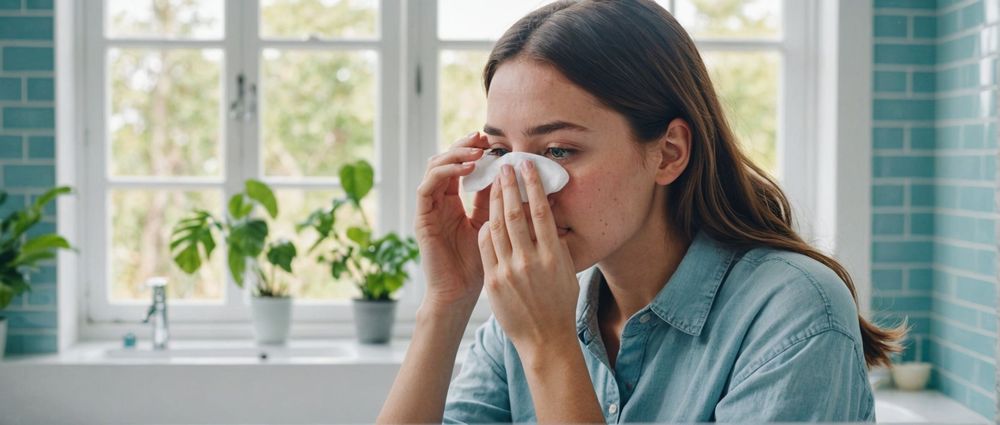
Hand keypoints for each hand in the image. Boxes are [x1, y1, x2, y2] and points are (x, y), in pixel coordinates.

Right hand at [414, 131, 491, 311]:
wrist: (461, 293)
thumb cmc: (479, 263)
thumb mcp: (491, 223)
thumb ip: (495, 200)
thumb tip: (513, 173)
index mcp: (453, 202)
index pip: (459, 165)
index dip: (473, 149)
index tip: (493, 140)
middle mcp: (438, 201)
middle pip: (444, 160)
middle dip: (463, 145)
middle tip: (484, 138)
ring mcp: (428, 209)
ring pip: (434, 167)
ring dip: (455, 154)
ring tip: (478, 150)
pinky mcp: (422, 218)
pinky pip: (427, 187)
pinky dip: (446, 172)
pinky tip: (467, 168)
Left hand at [478, 161, 579, 353]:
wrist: (545, 338)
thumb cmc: (559, 303)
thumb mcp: (566, 270)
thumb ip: (556, 244)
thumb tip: (549, 216)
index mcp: (553, 254)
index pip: (541, 211)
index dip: (533, 185)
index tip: (528, 167)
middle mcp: (531, 260)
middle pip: (516, 213)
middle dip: (509, 186)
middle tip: (505, 165)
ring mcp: (510, 271)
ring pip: (497, 226)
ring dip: (495, 201)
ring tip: (494, 183)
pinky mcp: (494, 281)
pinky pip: (486, 247)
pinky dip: (485, 227)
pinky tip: (486, 214)